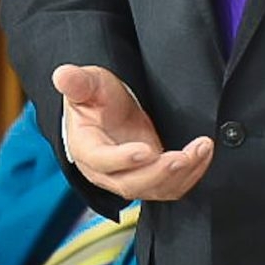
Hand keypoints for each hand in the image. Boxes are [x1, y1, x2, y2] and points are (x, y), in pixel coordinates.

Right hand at [54, 63, 212, 200]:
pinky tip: (202, 155)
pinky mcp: (150, 179)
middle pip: (130, 184)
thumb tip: (62, 75)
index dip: (122, 159)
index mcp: (86, 148)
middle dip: (159, 173)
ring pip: (153, 189)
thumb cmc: (95, 98)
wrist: (108, 112)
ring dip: (181, 174)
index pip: (101, 160)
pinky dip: (190, 175)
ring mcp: (129, 178)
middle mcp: (106, 172)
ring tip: (201, 149)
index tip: (146, 150)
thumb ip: (77, 82)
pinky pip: (170, 187)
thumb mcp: (87, 84)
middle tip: (181, 157)